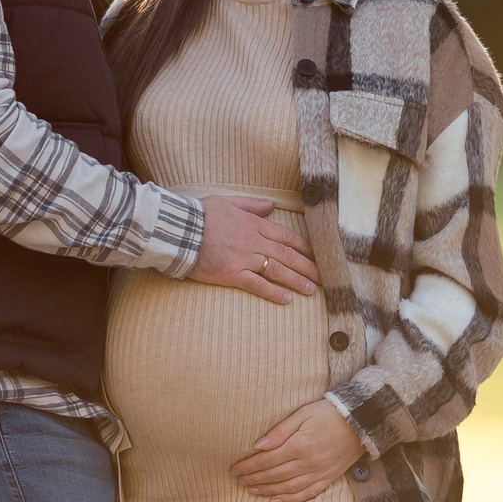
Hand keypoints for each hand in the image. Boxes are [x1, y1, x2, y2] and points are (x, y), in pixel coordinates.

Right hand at [189, 194, 317, 302]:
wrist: (178, 230)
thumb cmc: (200, 215)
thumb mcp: (227, 201)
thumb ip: (251, 204)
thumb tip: (270, 205)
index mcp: (253, 223)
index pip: (285, 236)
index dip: (303, 247)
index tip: (317, 254)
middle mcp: (253, 241)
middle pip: (287, 255)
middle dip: (308, 266)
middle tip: (324, 276)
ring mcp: (244, 258)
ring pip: (277, 270)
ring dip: (297, 280)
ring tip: (312, 290)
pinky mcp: (232, 274)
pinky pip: (257, 284)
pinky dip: (274, 292)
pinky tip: (287, 299)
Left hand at [231, 398, 365, 501]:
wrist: (361, 421)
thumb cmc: (328, 413)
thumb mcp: (303, 413)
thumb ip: (280, 430)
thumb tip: (258, 445)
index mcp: (299, 445)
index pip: (266, 460)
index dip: (248, 466)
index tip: (234, 468)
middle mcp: (308, 463)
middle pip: (274, 475)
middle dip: (253, 478)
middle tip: (238, 480)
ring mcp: (319, 473)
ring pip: (287, 487)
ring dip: (267, 490)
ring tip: (251, 489)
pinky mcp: (328, 478)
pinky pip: (307, 494)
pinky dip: (290, 500)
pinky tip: (275, 501)